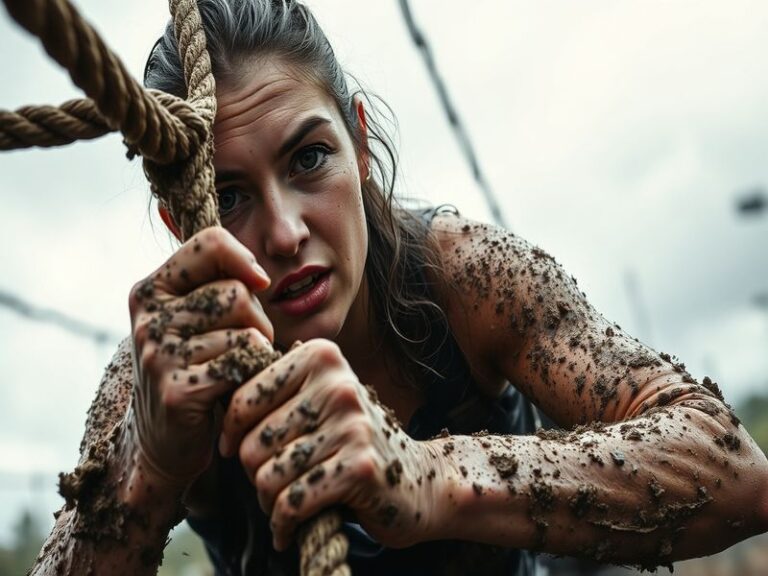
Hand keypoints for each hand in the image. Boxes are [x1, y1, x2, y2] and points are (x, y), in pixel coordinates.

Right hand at [127, 227, 273, 490]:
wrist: (165, 440)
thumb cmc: (194, 367)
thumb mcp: (195, 318)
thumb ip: (218, 284)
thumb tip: (260, 276)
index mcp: (150, 290)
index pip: (209, 243)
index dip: (244, 259)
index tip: (258, 283)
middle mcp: (149, 319)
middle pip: (238, 293)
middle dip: (258, 319)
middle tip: (243, 344)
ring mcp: (160, 355)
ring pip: (247, 330)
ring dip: (259, 351)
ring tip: (239, 367)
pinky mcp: (179, 389)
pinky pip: (245, 364)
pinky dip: (254, 374)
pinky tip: (238, 387)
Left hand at [219, 339, 442, 550]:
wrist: (418, 480)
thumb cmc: (352, 442)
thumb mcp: (316, 401)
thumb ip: (274, 391)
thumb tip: (212, 395)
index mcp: (321, 356)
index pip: (243, 397)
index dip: (230, 432)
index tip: (235, 450)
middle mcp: (337, 383)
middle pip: (252, 443)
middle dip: (252, 474)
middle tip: (270, 485)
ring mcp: (352, 424)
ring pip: (268, 476)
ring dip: (267, 502)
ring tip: (282, 504)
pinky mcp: (359, 467)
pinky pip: (292, 501)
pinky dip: (282, 524)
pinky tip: (287, 530)